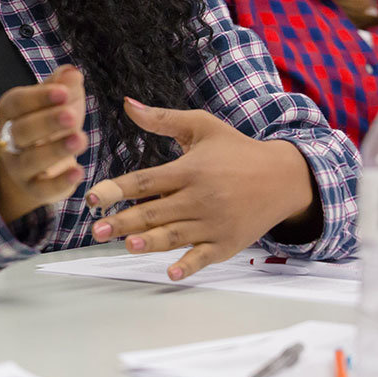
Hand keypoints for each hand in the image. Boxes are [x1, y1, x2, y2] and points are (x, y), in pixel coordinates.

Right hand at [0, 66, 87, 224]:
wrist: (30, 167)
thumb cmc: (46, 126)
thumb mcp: (55, 103)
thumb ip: (63, 86)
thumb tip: (72, 72)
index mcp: (11, 112)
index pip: (17, 102)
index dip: (39, 97)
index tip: (64, 91)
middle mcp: (9, 139)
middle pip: (21, 130)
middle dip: (46, 122)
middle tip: (71, 116)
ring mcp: (19, 166)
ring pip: (31, 160)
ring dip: (56, 150)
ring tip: (80, 139)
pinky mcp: (34, 189)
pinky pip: (43, 188)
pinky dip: (60, 182)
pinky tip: (78, 171)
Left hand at [85, 97, 316, 280]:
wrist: (286, 177)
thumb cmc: (237, 149)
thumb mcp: (201, 126)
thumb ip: (162, 118)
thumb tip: (126, 103)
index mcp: (189, 170)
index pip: (145, 181)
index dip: (116, 189)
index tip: (92, 198)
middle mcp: (200, 197)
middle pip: (155, 211)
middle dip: (123, 222)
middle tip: (96, 230)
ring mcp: (215, 223)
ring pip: (175, 235)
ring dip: (150, 241)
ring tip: (126, 245)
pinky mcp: (228, 243)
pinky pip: (205, 256)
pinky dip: (189, 265)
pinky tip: (170, 273)